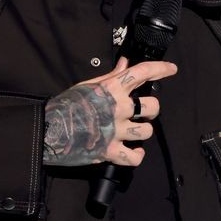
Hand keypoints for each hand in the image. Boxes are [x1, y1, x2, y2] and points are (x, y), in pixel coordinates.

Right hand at [42, 57, 176, 166]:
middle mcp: (118, 108)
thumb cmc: (66, 105)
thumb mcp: (88, 85)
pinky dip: (136, 155)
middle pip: (152, 107)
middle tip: (141, 112)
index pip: (142, 73)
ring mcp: (116, 130)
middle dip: (150, 109)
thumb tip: (125, 64)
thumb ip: (111, 76)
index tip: (171, 70)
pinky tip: (133, 150)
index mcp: (112, 88)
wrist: (49, 130)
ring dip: (142, 131)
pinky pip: (135, 157)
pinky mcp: (110, 151)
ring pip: (146, 131)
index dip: (161, 69)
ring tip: (133, 132)